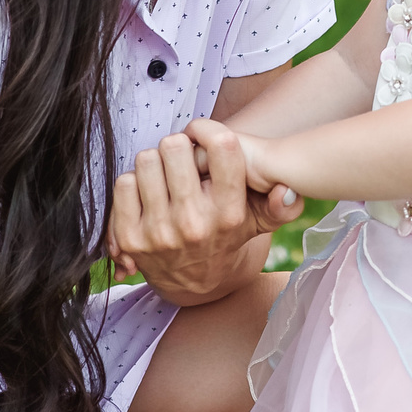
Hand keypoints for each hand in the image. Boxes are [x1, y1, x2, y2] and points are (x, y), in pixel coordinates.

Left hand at [109, 124, 299, 304]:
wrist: (194, 280)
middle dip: (178, 147)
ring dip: (155, 163)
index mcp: (229, 212)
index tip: (204, 139)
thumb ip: (284, 204)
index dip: (209, 130)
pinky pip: (124, 183)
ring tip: (165, 177)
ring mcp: (159, 232)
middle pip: (174, 146)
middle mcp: (194, 223)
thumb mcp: (261, 220)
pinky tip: (147, 193)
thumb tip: (288, 191)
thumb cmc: (227, 233)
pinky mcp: (131, 238)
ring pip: (146, 160)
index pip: (222, 146)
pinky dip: (134, 182)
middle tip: (182, 161)